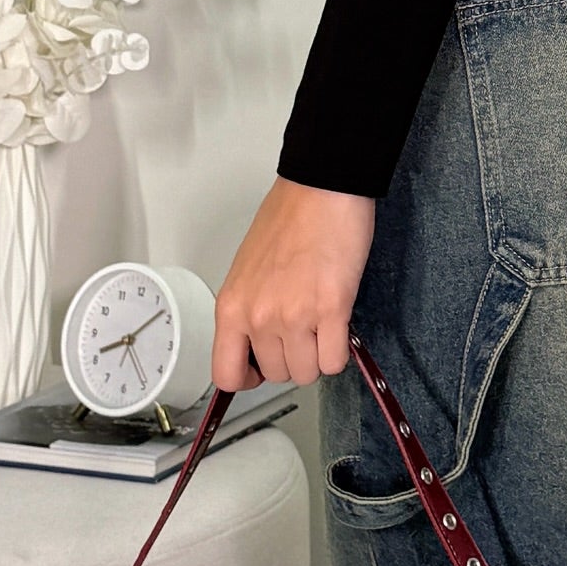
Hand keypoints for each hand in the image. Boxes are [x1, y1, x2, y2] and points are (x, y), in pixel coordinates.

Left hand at [213, 176, 376, 390]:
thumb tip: (261, 342)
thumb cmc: (288, 217)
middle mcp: (258, 317)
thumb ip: (249, 309)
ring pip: (308, 372)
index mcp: (232, 306)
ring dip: (318, 354)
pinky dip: (340, 351)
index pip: (227, 374)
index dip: (249, 377)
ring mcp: (294, 316)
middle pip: (277, 374)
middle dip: (293, 357)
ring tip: (322, 322)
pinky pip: (335, 361)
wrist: (322, 188)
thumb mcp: (247, 269)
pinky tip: (339, 325)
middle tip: (303, 327)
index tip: (263, 365)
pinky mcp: (331, 309)